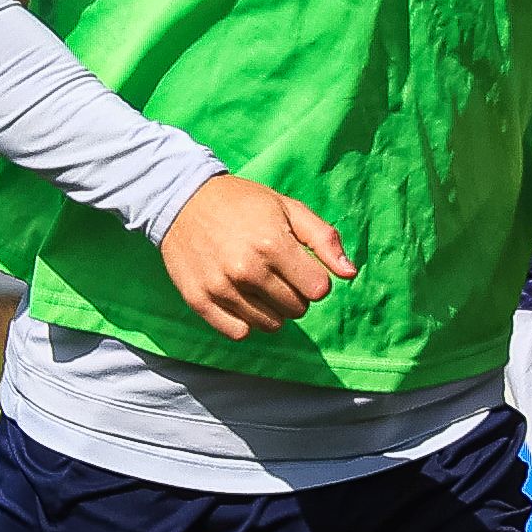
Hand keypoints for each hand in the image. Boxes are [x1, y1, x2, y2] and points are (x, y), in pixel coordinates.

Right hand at [157, 173, 353, 339]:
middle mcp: (247, 270)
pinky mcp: (199, 301)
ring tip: (258, 284)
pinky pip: (239, 333)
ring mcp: (221, 288)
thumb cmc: (242, 203)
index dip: (313, 278)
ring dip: (272, 309)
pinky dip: (246, 321)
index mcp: (273, 245)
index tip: (298, 264)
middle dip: (294, 293)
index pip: (318, 291)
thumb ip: (324, 239)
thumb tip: (349, 273)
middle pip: (297, 309)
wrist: (183, 199)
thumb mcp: (288, 208)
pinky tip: (241, 299)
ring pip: (271, 325)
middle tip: (276, 271)